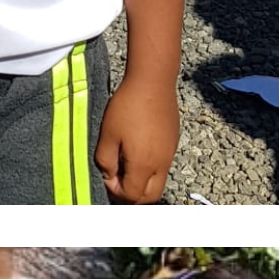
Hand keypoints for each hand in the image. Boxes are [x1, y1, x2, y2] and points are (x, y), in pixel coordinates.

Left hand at [95, 76, 176, 204]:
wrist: (153, 82)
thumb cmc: (127, 106)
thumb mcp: (108, 136)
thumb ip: (105, 161)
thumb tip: (109, 176)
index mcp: (144, 164)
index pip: (132, 195)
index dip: (115, 191)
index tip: (106, 176)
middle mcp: (161, 163)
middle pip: (150, 196)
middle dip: (131, 196)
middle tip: (115, 182)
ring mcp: (169, 153)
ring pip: (158, 182)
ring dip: (141, 183)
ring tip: (123, 165)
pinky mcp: (172, 143)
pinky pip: (162, 167)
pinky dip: (149, 170)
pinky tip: (134, 152)